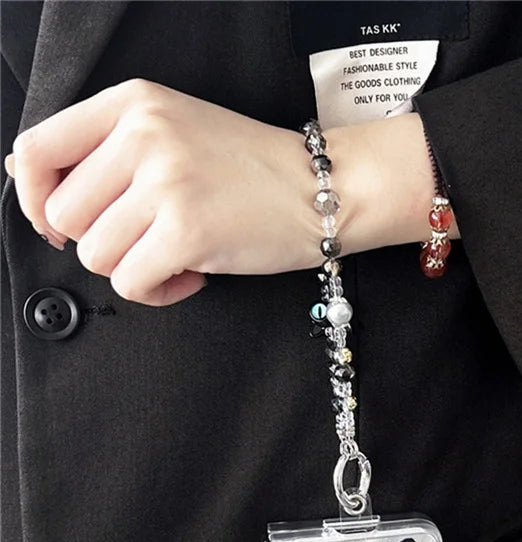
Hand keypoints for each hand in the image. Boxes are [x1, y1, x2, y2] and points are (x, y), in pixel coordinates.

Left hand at [5, 78, 458, 307]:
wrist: (324, 189)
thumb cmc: (255, 169)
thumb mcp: (176, 130)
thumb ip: (109, 150)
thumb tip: (31, 184)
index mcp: (134, 104)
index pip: (36, 150)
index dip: (33, 198)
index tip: (56, 223)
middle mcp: (143, 136)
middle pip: (65, 215)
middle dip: (101, 241)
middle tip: (147, 241)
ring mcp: (165, 184)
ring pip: (96, 255)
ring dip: (132, 268)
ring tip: (175, 257)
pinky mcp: (186, 232)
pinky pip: (131, 283)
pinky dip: (156, 291)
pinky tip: (188, 276)